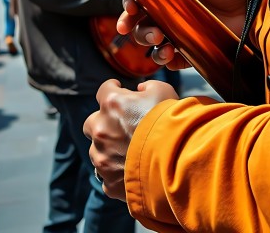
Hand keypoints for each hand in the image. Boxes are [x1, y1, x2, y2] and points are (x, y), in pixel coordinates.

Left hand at [84, 78, 177, 200]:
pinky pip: (107, 177)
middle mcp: (101, 129)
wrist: (178, 160)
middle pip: (91, 123)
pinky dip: (116, 173)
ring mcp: (103, 158)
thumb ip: (147, 87)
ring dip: (107, 150)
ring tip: (127, 152)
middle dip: (103, 123)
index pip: (104, 90)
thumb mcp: (163, 91)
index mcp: (112, 103)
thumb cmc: (170, 121)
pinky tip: (132, 170)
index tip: (119, 91)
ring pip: (96, 152)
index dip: (113, 89)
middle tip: (120, 126)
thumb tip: (140, 90)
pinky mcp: (109, 182)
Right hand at [117, 0, 247, 69]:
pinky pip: (170, 58)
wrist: (253, 4)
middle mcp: (170, 11)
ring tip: (159, 38)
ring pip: (151, 39)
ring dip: (146, 39)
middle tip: (131, 23)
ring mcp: (179, 31)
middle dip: (131, 22)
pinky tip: (169, 52)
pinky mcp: (190, 48)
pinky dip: (164, 58)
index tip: (128, 2)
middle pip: (140, 19)